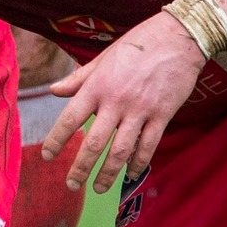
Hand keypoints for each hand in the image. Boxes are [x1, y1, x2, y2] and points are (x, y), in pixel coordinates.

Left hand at [41, 11, 206, 192]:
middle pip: (94, 142)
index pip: (70, 118)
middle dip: (81, 168)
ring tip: (98, 188)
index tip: (48, 156)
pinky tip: (131, 174)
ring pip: (121, 150)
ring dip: (108, 173)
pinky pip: (148, 146)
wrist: (178, 38)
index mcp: (97, 86)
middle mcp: (116, 101)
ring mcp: (140, 110)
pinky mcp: (162, 115)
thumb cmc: (136, 46)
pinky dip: (138, 163)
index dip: (57, 140)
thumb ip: (78, 79)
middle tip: (71, 185)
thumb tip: (54, 91)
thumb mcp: (102, 58)